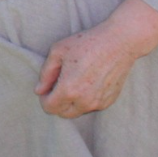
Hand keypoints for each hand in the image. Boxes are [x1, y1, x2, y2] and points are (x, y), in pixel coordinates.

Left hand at [35, 0, 157, 117]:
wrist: (118, 43)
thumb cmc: (86, 44)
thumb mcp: (58, 52)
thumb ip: (46, 74)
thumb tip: (38, 91)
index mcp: (69, 90)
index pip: (50, 108)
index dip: (44, 98)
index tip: (47, 87)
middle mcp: (84, 101)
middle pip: (63, 113)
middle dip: (57, 102)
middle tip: (58, 84)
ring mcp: (99, 103)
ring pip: (77, 111)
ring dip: (71, 102)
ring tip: (74, 81)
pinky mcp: (109, 101)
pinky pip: (91, 107)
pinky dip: (85, 100)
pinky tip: (87, 82)